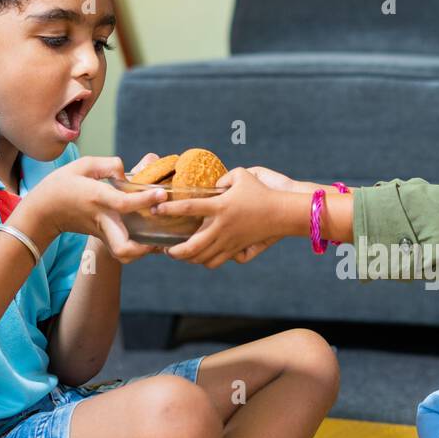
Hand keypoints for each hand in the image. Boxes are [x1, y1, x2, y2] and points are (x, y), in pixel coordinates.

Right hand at [15, 154, 166, 262]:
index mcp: (97, 198)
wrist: (43, 211)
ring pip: (124, 255)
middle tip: (164, 233)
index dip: (145, 199)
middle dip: (146, 246)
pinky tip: (151, 237)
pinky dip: (138, 249)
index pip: (124, 203)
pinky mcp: (103, 239)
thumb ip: (109, 164)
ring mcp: (103, 233)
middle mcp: (102, 220)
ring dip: (144, 251)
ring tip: (161, 237)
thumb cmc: (62, 184)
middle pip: (124, 248)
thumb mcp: (82, 165)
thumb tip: (128, 172)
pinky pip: (123, 251)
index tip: (162, 193)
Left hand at [153, 166, 292, 268]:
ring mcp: (229, 241)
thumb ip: (222, 177)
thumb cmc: (262, 192)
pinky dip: (204, 262)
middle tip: (164, 248)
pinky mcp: (236, 249)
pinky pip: (216, 261)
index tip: (155, 210)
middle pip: (192, 246)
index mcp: (220, 206)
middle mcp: (222, 227)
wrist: (283, 214)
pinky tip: (200, 256)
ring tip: (178, 254)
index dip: (169, 209)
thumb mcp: (242, 175)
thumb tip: (211, 184)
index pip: (189, 208)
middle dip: (174, 251)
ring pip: (202, 258)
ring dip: (187, 258)